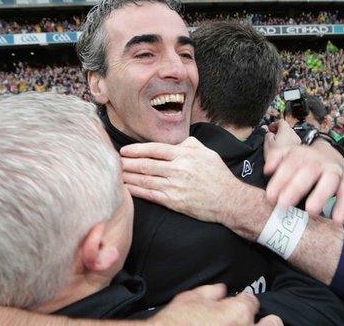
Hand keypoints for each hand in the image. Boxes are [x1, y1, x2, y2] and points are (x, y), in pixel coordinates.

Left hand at [120, 137, 243, 223]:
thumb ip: (190, 144)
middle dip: (127, 163)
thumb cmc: (218, 176)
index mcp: (184, 155)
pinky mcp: (174, 202)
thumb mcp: (207, 152)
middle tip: (114, 162)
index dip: (136, 150)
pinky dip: (136, 191)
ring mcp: (175, 186)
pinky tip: (126, 188)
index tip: (124, 150)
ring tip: (116, 174)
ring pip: (145, 179)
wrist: (229, 200)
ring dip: (128, 176)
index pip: (154, 149)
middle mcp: (178, 170)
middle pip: (146, 164)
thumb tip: (176, 142)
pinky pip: (150, 195)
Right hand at [150, 284, 281, 325]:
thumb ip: (210, 292)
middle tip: (251, 322)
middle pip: (273, 324)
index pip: (252, 302)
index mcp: (238, 313)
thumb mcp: (189, 299)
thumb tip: (221, 291)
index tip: (237, 305)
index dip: (243, 301)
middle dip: (266, 322)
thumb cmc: (175, 322)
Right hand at [262, 120, 300, 170]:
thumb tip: (266, 130)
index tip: (269, 128)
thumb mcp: (267, 143)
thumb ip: (266, 134)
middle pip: (286, 129)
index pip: (281, 122)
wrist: (287, 168)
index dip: (274, 124)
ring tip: (274, 145)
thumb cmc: (278, 157)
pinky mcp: (298, 150)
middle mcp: (294, 135)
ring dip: (282, 139)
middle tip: (271, 136)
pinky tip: (280, 152)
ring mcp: (297, 143)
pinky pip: (291, 144)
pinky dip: (286, 145)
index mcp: (286, 131)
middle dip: (278, 132)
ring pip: (289, 137)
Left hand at [263, 139, 343, 222]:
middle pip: (308, 172)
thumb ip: (274, 158)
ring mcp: (333, 171)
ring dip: (320, 196)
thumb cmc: (301, 160)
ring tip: (310, 212)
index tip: (270, 197)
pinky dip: (343, 207)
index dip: (279, 181)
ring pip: (329, 181)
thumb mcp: (286, 153)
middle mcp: (318, 161)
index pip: (289, 165)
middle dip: (295, 189)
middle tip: (283, 206)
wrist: (327, 154)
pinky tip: (336, 220)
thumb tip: (267, 170)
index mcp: (300, 154)